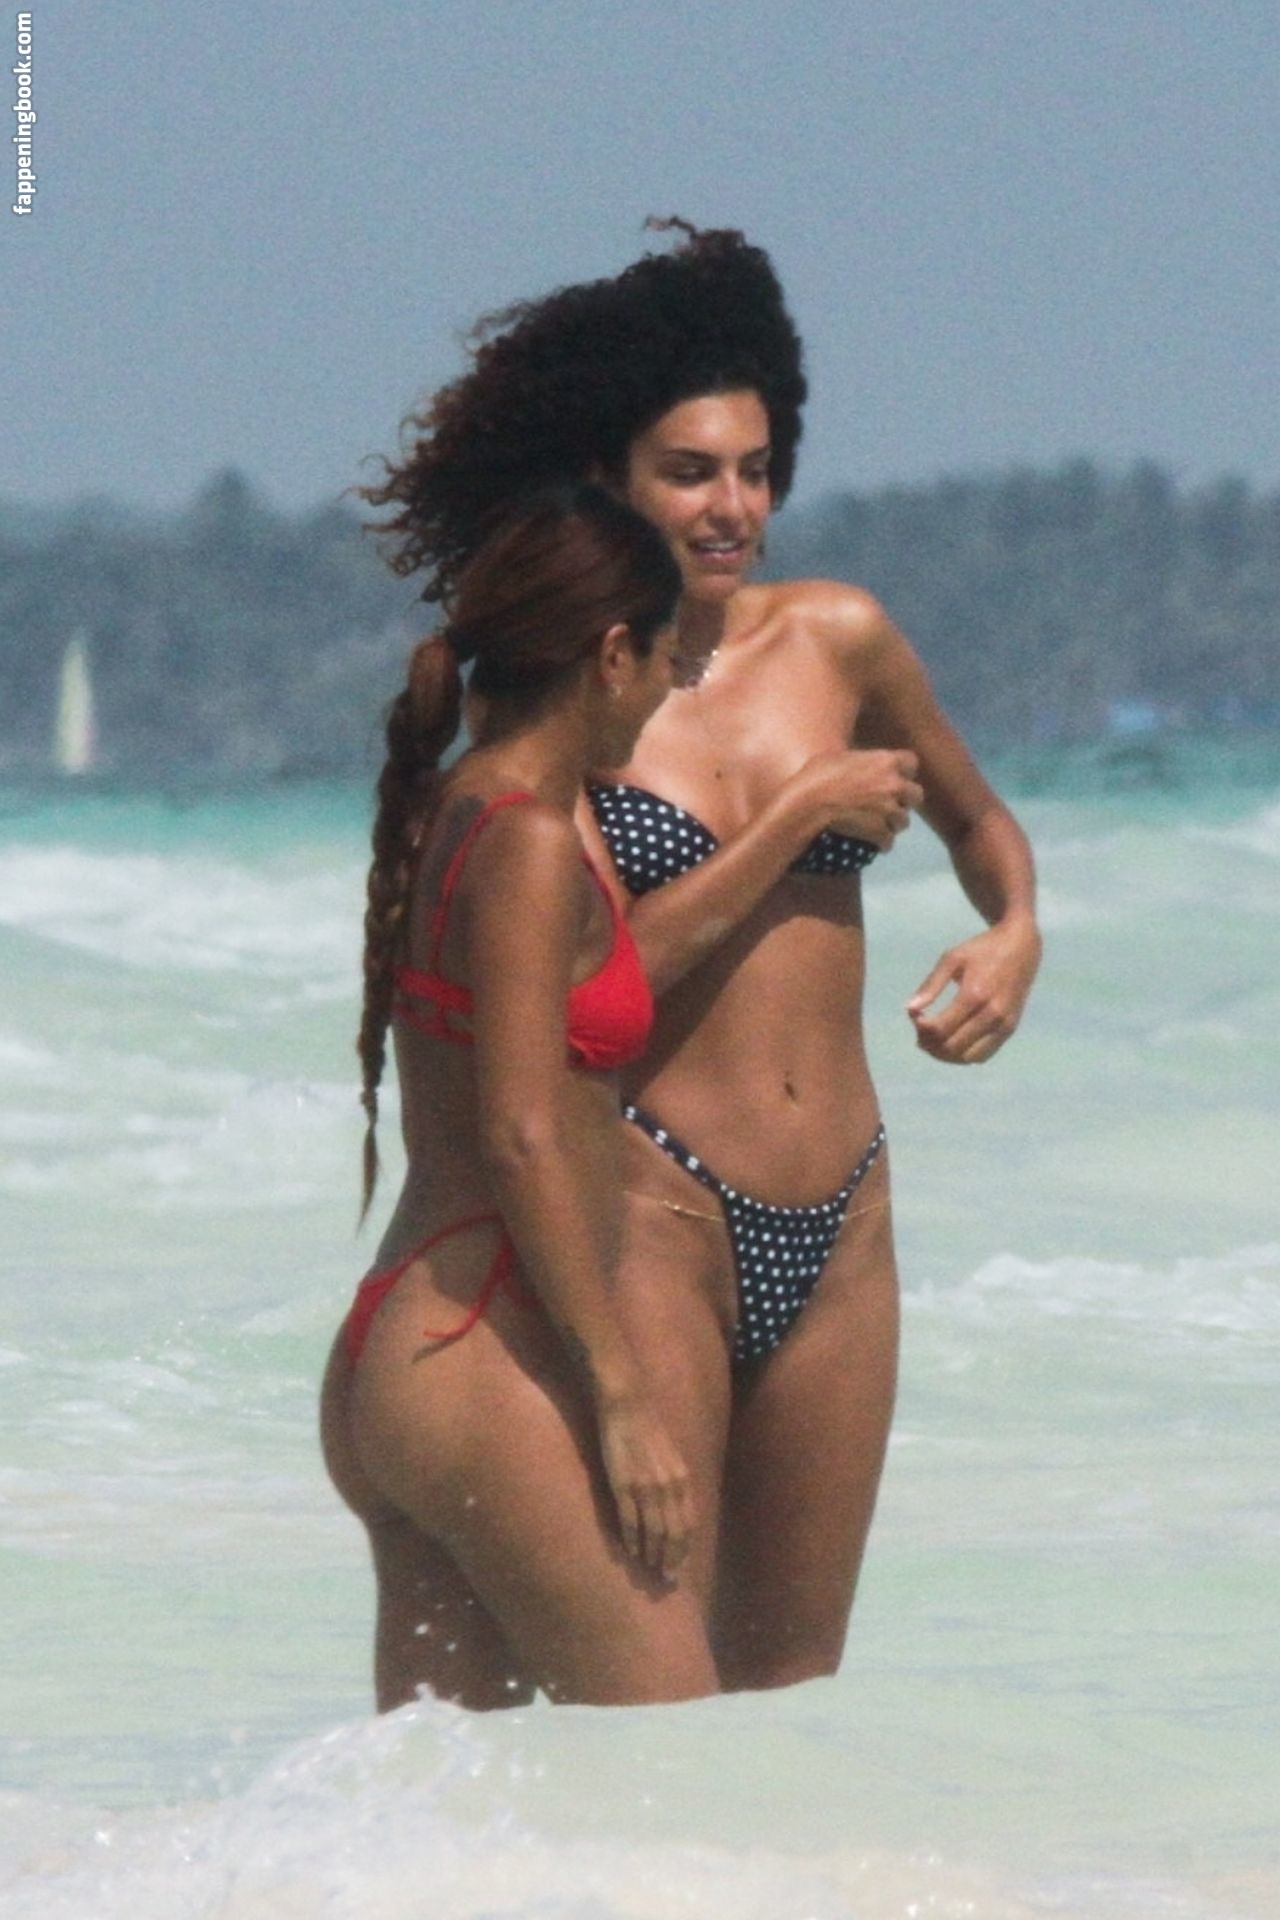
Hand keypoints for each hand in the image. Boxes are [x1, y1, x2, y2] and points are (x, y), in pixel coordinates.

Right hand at [596, 1387, 693, 1580]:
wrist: (627, 1404)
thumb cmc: (646, 1428)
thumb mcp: (670, 1456)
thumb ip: (673, 1481)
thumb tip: (673, 1506)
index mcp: (682, 1479)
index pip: (688, 1524)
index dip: (684, 1549)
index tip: (680, 1566)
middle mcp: (669, 1487)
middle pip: (674, 1534)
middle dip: (672, 1559)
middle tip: (667, 1579)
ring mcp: (647, 1487)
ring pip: (654, 1532)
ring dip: (652, 1555)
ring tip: (649, 1570)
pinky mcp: (624, 1485)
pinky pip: (630, 1521)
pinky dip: (632, 1540)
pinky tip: (631, 1552)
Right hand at [796, 748, 923, 851]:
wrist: (808, 805)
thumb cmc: (816, 776)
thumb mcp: (839, 757)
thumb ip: (859, 761)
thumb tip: (857, 762)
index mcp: (886, 761)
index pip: (912, 762)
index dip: (904, 771)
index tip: (894, 776)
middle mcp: (894, 785)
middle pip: (916, 795)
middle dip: (904, 800)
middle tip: (889, 803)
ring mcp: (889, 810)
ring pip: (904, 821)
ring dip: (893, 823)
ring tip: (878, 825)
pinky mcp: (880, 833)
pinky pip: (889, 842)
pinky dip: (881, 843)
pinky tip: (871, 842)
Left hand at [906, 917, 1041, 1063]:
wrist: (1021, 946)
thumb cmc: (982, 950)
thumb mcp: (952, 958)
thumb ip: (931, 984)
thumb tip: (909, 1009)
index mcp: (975, 994)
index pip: (939, 1028)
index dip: (920, 1027)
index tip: (914, 1015)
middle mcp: (992, 1014)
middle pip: (951, 1047)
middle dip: (928, 1043)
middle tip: (920, 1029)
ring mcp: (1004, 1025)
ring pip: (967, 1058)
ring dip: (944, 1054)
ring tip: (933, 1038)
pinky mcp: (1010, 1029)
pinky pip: (983, 1056)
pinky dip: (963, 1055)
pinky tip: (952, 1040)